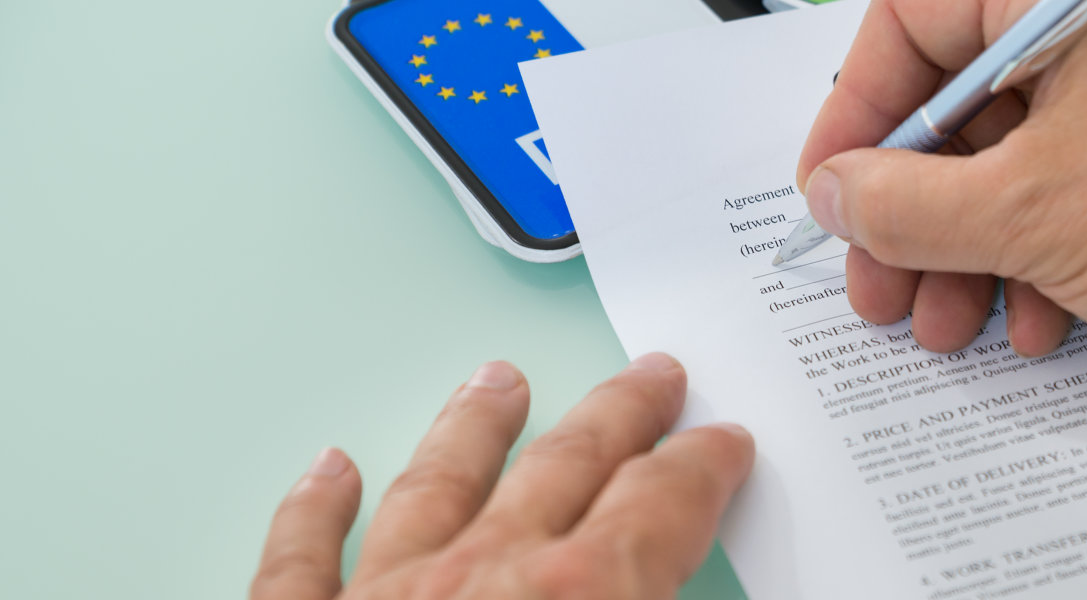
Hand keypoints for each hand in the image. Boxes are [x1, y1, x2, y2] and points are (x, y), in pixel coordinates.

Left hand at [250, 355, 752, 598]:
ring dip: (476, 428)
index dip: (701, 468)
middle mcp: (485, 577)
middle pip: (566, 471)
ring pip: (438, 486)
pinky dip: (317, 508)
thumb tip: (703, 585)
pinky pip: (303, 559)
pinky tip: (328, 469)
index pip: (663, 509)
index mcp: (585, 596)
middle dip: (616, 417)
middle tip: (648, 377)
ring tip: (497, 380)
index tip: (722, 442)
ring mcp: (384, 597)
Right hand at [796, 0, 1086, 387]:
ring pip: (1009, 159)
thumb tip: (839, 192)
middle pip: (956, 103)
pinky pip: (1069, 190)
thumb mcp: (1031, 215)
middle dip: (911, 211)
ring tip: (952, 322)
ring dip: (967, 252)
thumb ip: (906, 202)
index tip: (831, 188)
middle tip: (881, 285)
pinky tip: (1034, 321)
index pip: (910, 21)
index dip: (856, 112)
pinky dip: (1036, 257)